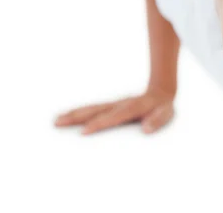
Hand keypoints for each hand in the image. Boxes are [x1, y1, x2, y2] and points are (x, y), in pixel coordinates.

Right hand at [54, 89, 173, 134]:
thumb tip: (146, 129)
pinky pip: (93, 109)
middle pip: (96, 110)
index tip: (84, 131)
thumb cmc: (162, 107)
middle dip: (77, 117)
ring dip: (74, 114)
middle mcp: (119, 104)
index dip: (99, 123)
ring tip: (56, 120)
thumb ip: (157, 121)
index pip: (113, 117)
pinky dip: (79, 112)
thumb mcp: (165, 114)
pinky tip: (67, 116)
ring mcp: (113, 104)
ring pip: (91, 108)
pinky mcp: (110, 106)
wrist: (160, 92)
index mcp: (132, 108)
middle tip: (59, 122)